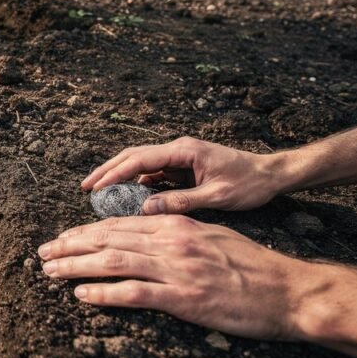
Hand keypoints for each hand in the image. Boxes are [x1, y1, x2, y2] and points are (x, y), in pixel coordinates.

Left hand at [39, 215, 317, 340]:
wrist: (289, 291)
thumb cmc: (254, 267)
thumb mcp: (213, 236)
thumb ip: (178, 234)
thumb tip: (146, 237)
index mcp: (177, 225)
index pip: (120, 224)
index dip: (85, 231)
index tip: (62, 238)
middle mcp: (172, 241)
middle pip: (108, 239)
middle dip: (70, 246)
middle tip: (43, 253)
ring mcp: (177, 269)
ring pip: (113, 262)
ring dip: (76, 267)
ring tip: (50, 271)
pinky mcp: (184, 298)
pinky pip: (135, 293)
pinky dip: (104, 293)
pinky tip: (82, 296)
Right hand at [81, 137, 284, 214]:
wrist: (271, 175)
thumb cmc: (249, 184)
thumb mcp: (217, 195)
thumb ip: (181, 201)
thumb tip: (147, 208)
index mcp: (185, 150)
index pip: (140, 159)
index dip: (115, 173)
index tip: (96, 187)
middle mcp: (178, 149)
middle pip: (133, 156)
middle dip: (108, 170)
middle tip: (86, 187)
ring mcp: (179, 157)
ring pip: (140, 163)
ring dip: (119, 175)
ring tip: (97, 191)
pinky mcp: (182, 167)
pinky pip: (152, 173)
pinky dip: (135, 183)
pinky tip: (125, 197)